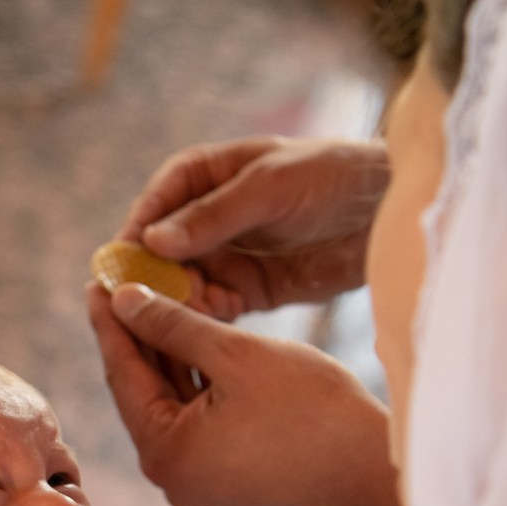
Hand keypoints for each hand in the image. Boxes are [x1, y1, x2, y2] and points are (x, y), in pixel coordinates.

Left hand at [93, 284, 403, 505]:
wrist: (375, 465)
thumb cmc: (311, 408)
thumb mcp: (234, 354)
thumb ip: (172, 325)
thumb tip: (121, 299)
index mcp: (165, 454)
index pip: (123, 375)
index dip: (110, 322)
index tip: (95, 281)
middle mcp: (172, 478)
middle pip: (143, 392)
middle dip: (136, 337)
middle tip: (119, 286)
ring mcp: (200, 482)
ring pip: (171, 404)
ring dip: (167, 355)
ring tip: (154, 300)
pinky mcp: (226, 479)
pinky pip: (197, 420)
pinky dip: (194, 381)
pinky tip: (191, 337)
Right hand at [121, 138, 389, 317]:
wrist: (388, 211)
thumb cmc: (332, 177)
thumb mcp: (270, 188)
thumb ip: (214, 216)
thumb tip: (153, 240)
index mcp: (203, 176)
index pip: (154, 204)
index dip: (134, 234)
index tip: (118, 265)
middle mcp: (206, 218)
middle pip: (158, 252)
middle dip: (149, 278)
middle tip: (142, 305)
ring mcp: (225, 256)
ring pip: (180, 285)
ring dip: (175, 303)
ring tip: (178, 318)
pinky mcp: (247, 292)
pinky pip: (212, 310)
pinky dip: (204, 320)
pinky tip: (204, 329)